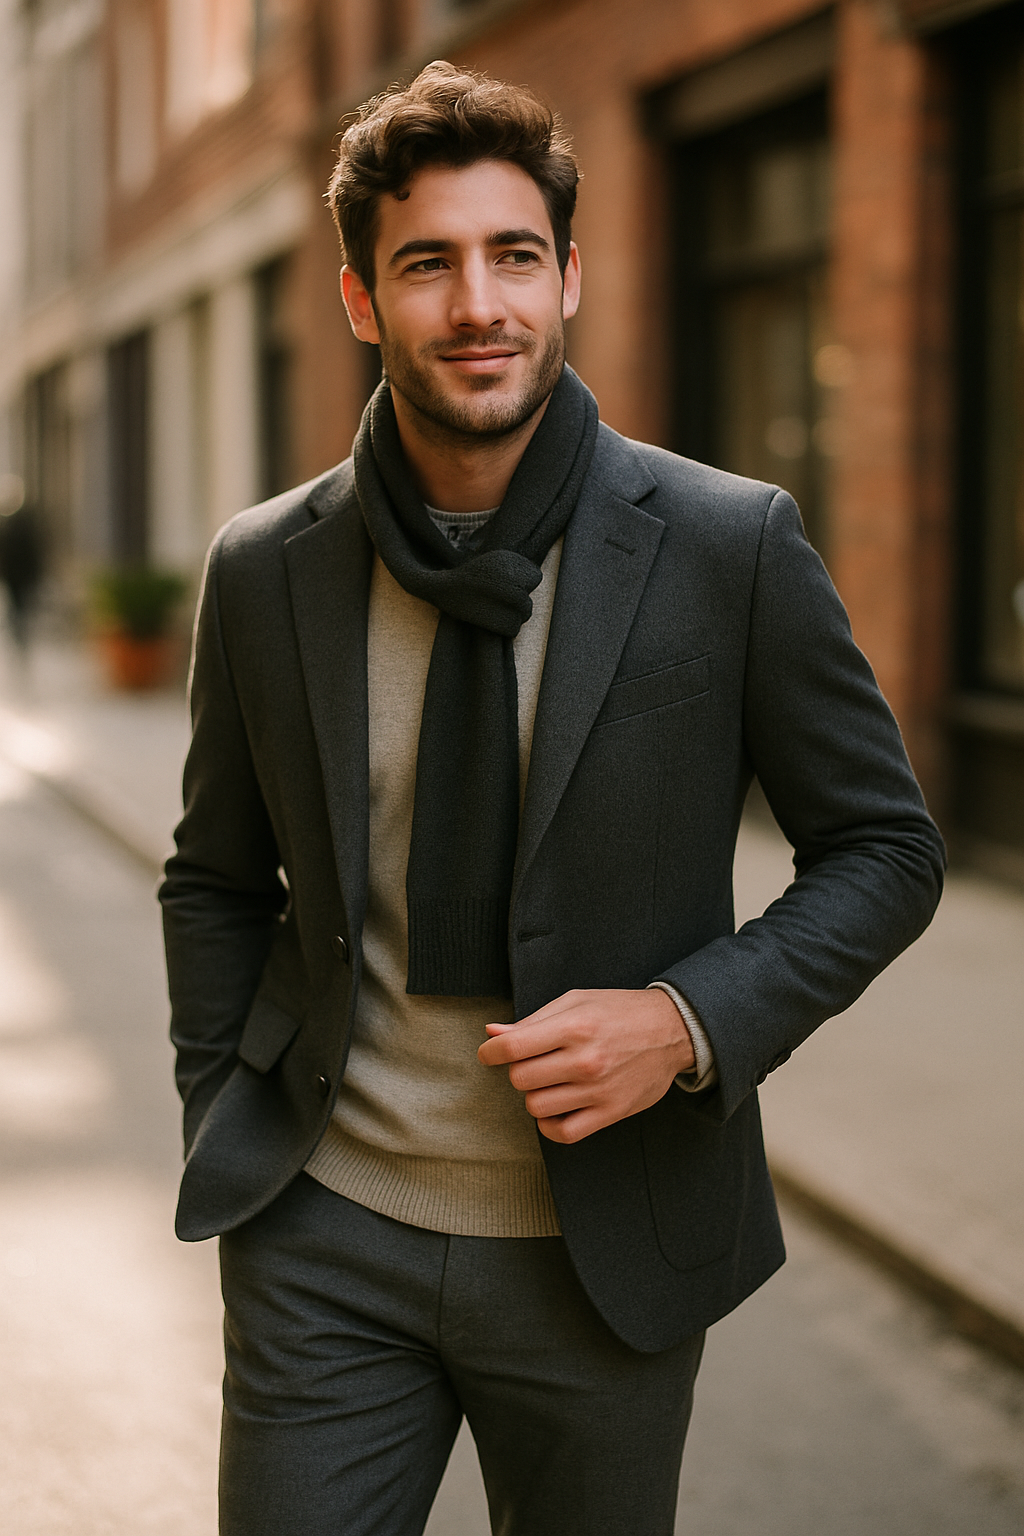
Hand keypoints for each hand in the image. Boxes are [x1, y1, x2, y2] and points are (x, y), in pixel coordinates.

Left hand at [477, 988, 694, 1143]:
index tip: (490, 1053)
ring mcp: (598, 1090)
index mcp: (574, 1027)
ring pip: (537, 1107)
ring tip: (549, 1082)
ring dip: (535, 1095)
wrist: (671, 1030)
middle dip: (518, 1071)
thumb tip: (493, 1033)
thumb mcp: (576, 1002)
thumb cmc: (619, 1012)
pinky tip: (554, 1109)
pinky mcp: (611, 1112)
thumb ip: (533, 1020)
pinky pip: (564, 1133)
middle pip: (520, 1079)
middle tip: (532, 1063)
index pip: (512, 1047)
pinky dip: (550, 1125)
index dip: (491, 1052)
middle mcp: (585, 1060)